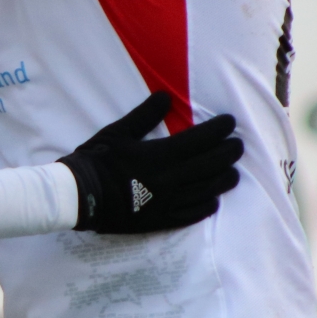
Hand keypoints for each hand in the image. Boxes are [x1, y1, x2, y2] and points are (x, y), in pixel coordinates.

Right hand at [57, 94, 242, 234]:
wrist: (78, 197)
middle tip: (238, 145)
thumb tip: (165, 97)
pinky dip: (206, 205)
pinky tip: (213, 200)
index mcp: (160, 155)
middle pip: (210, 165)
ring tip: (233, 172)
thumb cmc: (95, 160)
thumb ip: (144, 115)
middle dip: (229, 153)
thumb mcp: (117, 132)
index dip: (219, 130)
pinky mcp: (160, 219)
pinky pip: (191, 214)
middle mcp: (169, 179)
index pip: (200, 140)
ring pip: (207, 190)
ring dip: (224, 180)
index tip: (230, 122)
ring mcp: (167, 202)